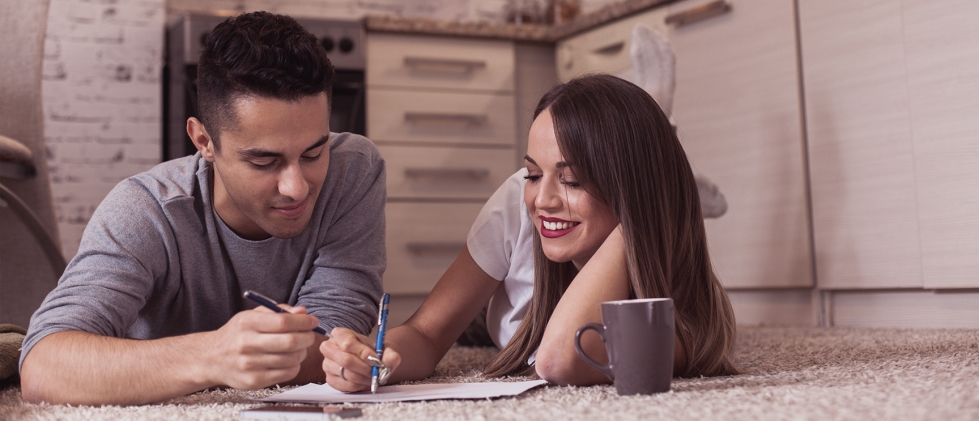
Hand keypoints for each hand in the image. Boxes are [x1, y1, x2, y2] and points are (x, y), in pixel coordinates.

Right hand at [202, 304, 317, 389]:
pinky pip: (287, 373)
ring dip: (302, 352)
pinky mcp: (254, 381)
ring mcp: (250, 365)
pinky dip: (294, 365)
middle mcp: (246, 344)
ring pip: (291, 358)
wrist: (212, 358)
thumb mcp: (252, 316)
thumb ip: (279, 311)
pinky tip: (289, 359)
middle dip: (307, 337)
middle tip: (309, 335)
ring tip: (298, 347)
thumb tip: (303, 312)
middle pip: (290, 341)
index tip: (313, 321)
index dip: (303, 322)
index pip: (283, 322)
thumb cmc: (237, 334)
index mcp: (247, 324)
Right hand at [320, 327, 401, 391]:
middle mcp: (329, 348)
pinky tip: (364, 381)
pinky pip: (344, 386)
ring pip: (346, 374)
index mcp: (340, 334)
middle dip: (365, 368)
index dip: (363, 353)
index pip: (348, 343)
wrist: (371, 360)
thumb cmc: (373, 351)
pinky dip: (358, 386)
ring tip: (373, 376)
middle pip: (345, 360)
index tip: (375, 359)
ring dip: (363, 378)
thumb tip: (389, 362)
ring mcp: (327, 364)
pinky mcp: (330, 379)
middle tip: (376, 371)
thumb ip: (390, 354)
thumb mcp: (384, 348)